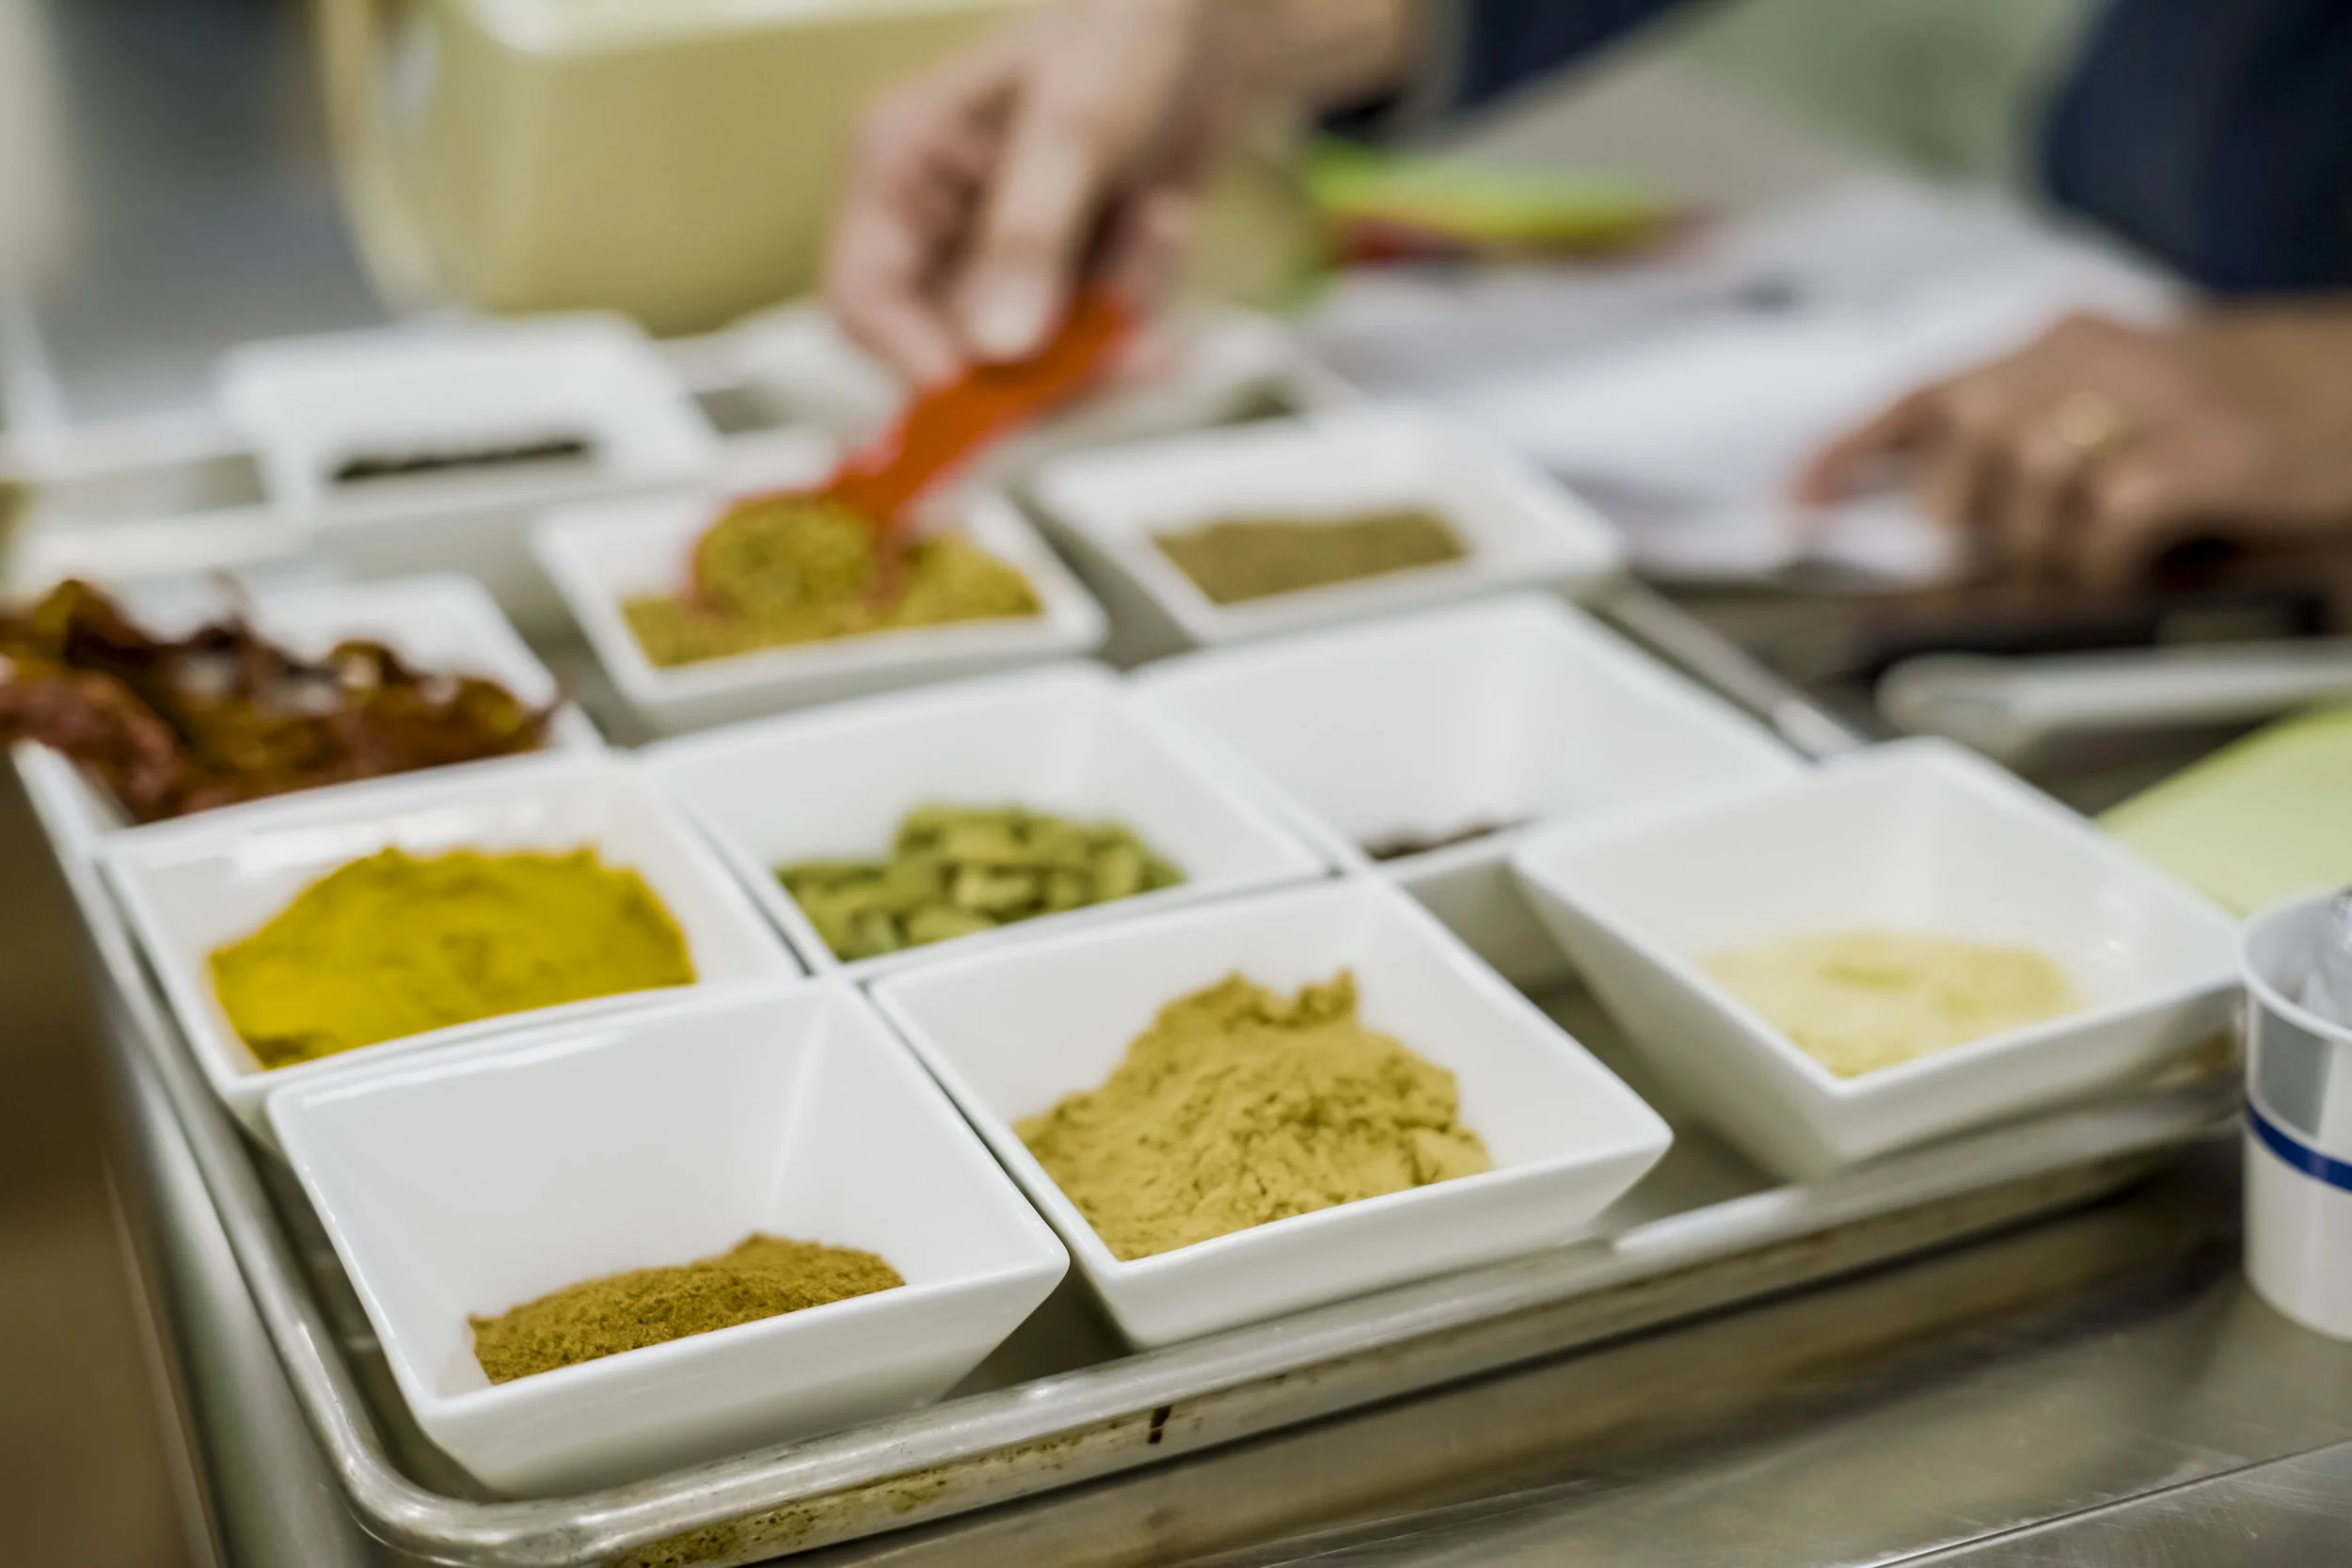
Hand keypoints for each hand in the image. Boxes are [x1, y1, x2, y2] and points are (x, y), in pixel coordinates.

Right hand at [826, 0, 1411, 385]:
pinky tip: (1165, 222)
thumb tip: (997, 350)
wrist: (1208, 24)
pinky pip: (1094, 338)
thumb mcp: (1075, 127)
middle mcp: (937, 226)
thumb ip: (1031, 235)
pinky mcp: (1060, 280)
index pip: (864, 303)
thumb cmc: (1122, 30)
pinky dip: (1140, 295)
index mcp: (899, 168)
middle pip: (963, 354)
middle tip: (1130, 339)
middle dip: (1058, 349)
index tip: (996, 385)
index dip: (917, 363)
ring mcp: (999, 259)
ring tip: (1160, 221)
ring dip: (1115, 309)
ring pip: (1042, 357)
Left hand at [1797, 308, 2351, 589]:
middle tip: (2003, 547)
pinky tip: (2126, 560)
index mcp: (2050, 343)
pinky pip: (2109, 515)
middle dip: (1965, 511)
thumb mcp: (2101, 402)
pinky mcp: (2205, 450)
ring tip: (2080, 555)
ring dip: (2041, 542)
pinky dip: (2101, 557)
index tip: (1792, 507)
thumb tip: (1907, 506)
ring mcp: (2151, 398)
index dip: (1844, 452)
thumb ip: (2006, 440)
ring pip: (2032, 477)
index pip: (1919, 393)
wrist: (2351, 383)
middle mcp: (2089, 355)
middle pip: (1967, 436)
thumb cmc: (2215, 406)